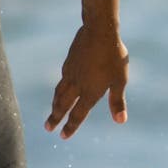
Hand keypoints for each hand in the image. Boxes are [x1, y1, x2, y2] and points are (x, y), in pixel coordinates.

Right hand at [45, 0, 127, 138]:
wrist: (99, 31)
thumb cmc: (114, 56)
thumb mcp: (120, 80)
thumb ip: (117, 101)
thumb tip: (120, 121)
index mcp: (90, 92)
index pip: (78, 114)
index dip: (70, 126)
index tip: (62, 136)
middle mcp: (77, 85)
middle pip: (63, 105)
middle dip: (55, 118)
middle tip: (48, 128)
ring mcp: (70, 73)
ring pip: (60, 92)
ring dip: (55, 104)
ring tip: (52, 111)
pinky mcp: (69, 62)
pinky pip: (62, 80)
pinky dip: (59, 89)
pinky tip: (61, 88)